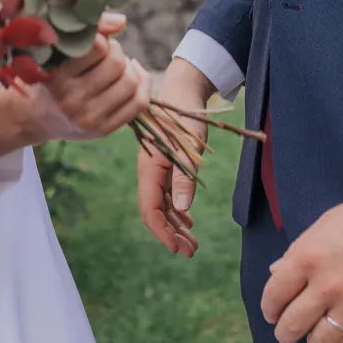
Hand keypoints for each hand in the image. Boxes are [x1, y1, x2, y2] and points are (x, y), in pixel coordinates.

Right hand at [0, 13, 149, 156]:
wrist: (36, 117)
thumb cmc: (51, 76)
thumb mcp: (57, 53)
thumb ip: (87, 32)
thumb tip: (123, 21)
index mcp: (59, 78)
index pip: (97, 47)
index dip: (102, 38)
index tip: (95, 41)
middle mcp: (73, 100)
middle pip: (117, 63)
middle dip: (117, 52)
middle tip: (108, 52)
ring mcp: (90, 118)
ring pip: (131, 82)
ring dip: (130, 68)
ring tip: (119, 66)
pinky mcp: (104, 129)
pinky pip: (139, 102)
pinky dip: (143, 84)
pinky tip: (134, 76)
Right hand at [135, 56, 212, 256]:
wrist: (183, 90)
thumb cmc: (184, 116)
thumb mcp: (188, 147)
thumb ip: (183, 177)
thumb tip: (181, 209)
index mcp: (149, 169)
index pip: (150, 210)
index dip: (162, 232)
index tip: (178, 249)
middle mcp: (149, 172)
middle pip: (155, 212)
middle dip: (171, 234)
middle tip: (190, 252)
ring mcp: (156, 170)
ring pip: (162, 205)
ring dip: (175, 225)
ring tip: (192, 243)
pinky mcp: (164, 165)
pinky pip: (167, 195)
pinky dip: (177, 210)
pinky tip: (188, 222)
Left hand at [259, 174, 342, 342]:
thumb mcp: (322, 226)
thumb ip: (297, 253)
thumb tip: (275, 273)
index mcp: (306, 257)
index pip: (273, 296)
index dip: (269, 309)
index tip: (273, 314)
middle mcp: (326, 284)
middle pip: (292, 326)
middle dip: (286, 333)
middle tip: (289, 333)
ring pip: (321, 342)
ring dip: (316, 341)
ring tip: (320, 334)